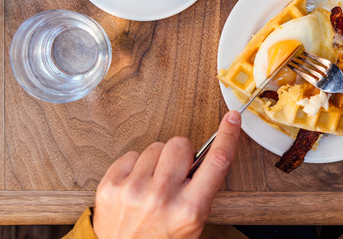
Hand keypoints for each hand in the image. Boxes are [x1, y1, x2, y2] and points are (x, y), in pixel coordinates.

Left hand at [93, 111, 241, 238]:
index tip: (231, 118)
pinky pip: (132, 154)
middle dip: (180, 155)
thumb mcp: (193, 222)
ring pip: (155, 147)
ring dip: (157, 162)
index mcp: (189, 209)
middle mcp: (161, 198)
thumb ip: (202, 190)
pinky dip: (135, 167)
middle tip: (175, 175)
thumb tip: (210, 150)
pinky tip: (136, 186)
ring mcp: (133, 190)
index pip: (216, 162)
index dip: (227, 136)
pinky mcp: (111, 185)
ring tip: (152, 185)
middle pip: (180, 144)